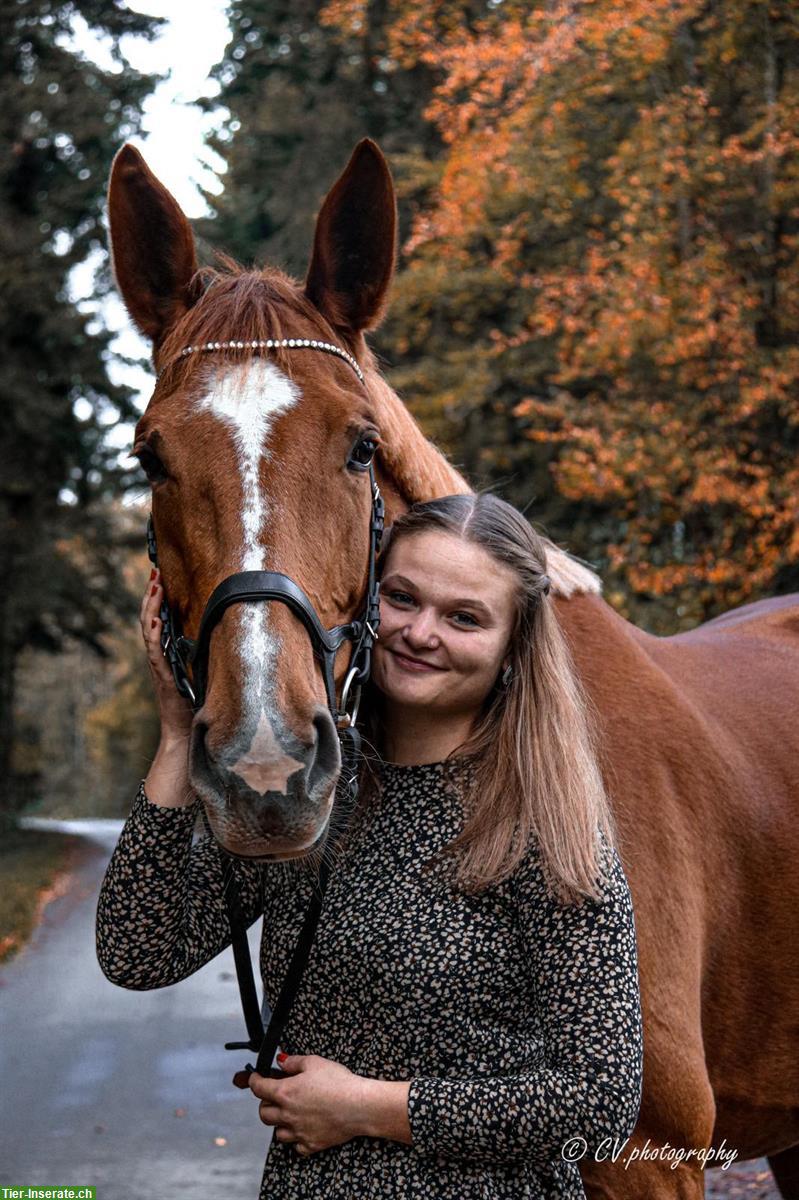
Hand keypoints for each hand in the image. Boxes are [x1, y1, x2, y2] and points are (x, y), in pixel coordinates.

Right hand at [140, 567, 192, 738]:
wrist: (184, 731)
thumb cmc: (192, 704)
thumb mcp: (198, 671)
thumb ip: (199, 654)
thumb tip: (215, 631)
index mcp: (166, 653)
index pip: (157, 620)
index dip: (157, 599)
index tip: (160, 578)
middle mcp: (159, 657)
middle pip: (149, 620)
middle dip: (151, 596)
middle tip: (154, 574)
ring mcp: (158, 666)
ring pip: (148, 632)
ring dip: (151, 609)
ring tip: (155, 588)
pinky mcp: (162, 676)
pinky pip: (155, 653)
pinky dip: (154, 636)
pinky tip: (156, 622)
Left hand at [245, 1055, 371, 1156]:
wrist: (359, 1106)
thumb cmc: (339, 1083)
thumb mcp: (314, 1062)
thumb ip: (294, 1061)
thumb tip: (282, 1061)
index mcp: (285, 1093)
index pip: (259, 1088)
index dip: (254, 1080)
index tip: (255, 1078)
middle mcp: (288, 1115)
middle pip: (264, 1113)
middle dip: (265, 1103)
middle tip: (273, 1096)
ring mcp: (299, 1132)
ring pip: (277, 1133)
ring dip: (279, 1123)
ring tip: (289, 1114)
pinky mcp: (311, 1144)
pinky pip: (296, 1146)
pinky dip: (296, 1140)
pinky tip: (303, 1129)